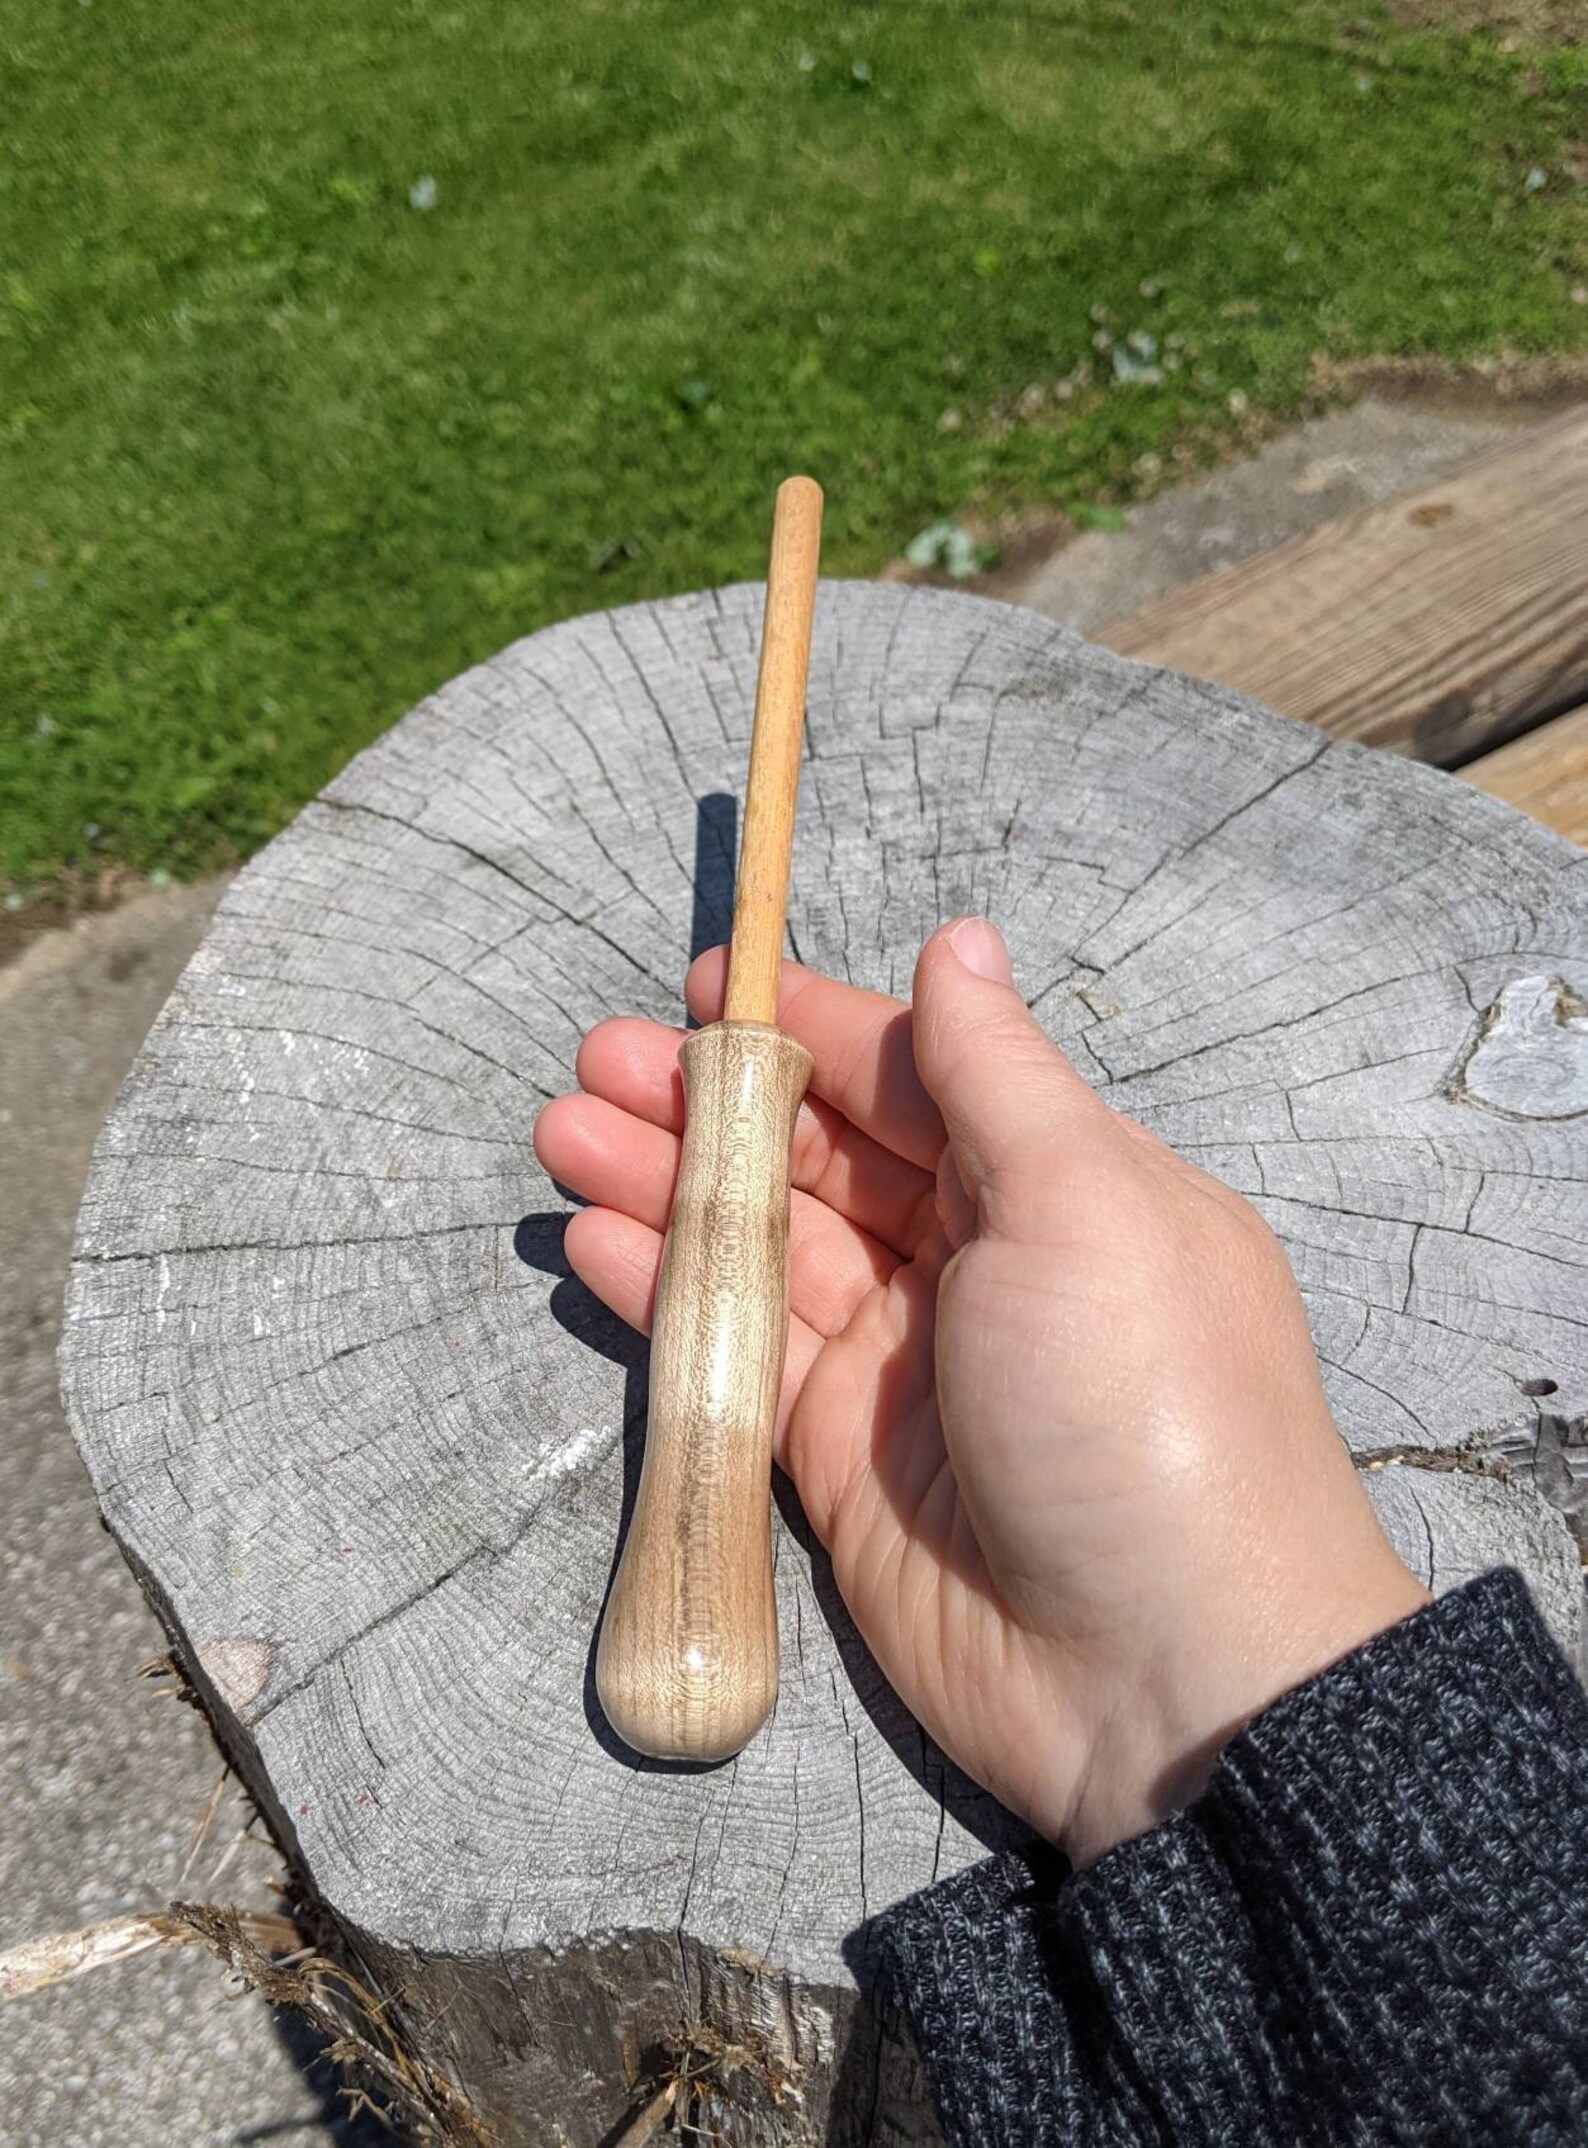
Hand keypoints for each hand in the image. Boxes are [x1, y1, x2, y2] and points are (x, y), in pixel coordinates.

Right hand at [533, 917, 1427, 1863]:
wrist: (1163, 1671)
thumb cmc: (1143, 1401)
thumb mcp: (1085, 1203)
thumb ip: (994, 1073)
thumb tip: (960, 937)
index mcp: (1055, 1183)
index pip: (910, 1077)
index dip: (806, 1027)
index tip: (707, 982)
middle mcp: (975, 1261)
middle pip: (815, 1155)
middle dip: (707, 1102)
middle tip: (596, 1063)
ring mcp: (898, 1362)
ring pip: (761, 1246)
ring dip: (662, 1186)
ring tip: (562, 1134)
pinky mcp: (835, 1457)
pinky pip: (734, 1352)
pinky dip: (663, 1295)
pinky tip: (593, 1242)